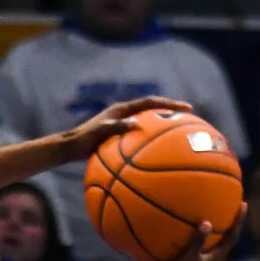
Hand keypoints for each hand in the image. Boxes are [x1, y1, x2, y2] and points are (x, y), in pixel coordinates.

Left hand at [60, 97, 193, 161]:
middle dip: (172, 112)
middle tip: (191, 118)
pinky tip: (160, 158)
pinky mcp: (120, 137)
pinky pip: (141, 137)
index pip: (151, 102)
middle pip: (154, 110)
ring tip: (181, 137)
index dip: (169, 104)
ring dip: (163, 128)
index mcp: (122, 110)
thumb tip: (136, 125)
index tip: (187, 108)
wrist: (69, 147)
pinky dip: (151, 143)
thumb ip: (115, 128)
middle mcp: (124, 115)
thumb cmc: (81, 140)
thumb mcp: (98, 133)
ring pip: (149, 124)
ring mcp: (123, 125)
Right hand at [156, 205, 244, 260]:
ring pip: (219, 239)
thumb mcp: (189, 258)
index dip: (239, 221)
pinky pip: (206, 241)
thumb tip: (207, 223)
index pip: (233, 236)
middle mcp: (216, 257)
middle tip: (235, 205)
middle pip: (230, 237)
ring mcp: (207, 259)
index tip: (244, 205)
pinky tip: (196, 223)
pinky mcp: (198, 259)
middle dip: (233, 222)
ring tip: (219, 210)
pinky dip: (206, 231)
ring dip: (221, 226)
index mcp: (218, 257)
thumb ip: (198, 242)